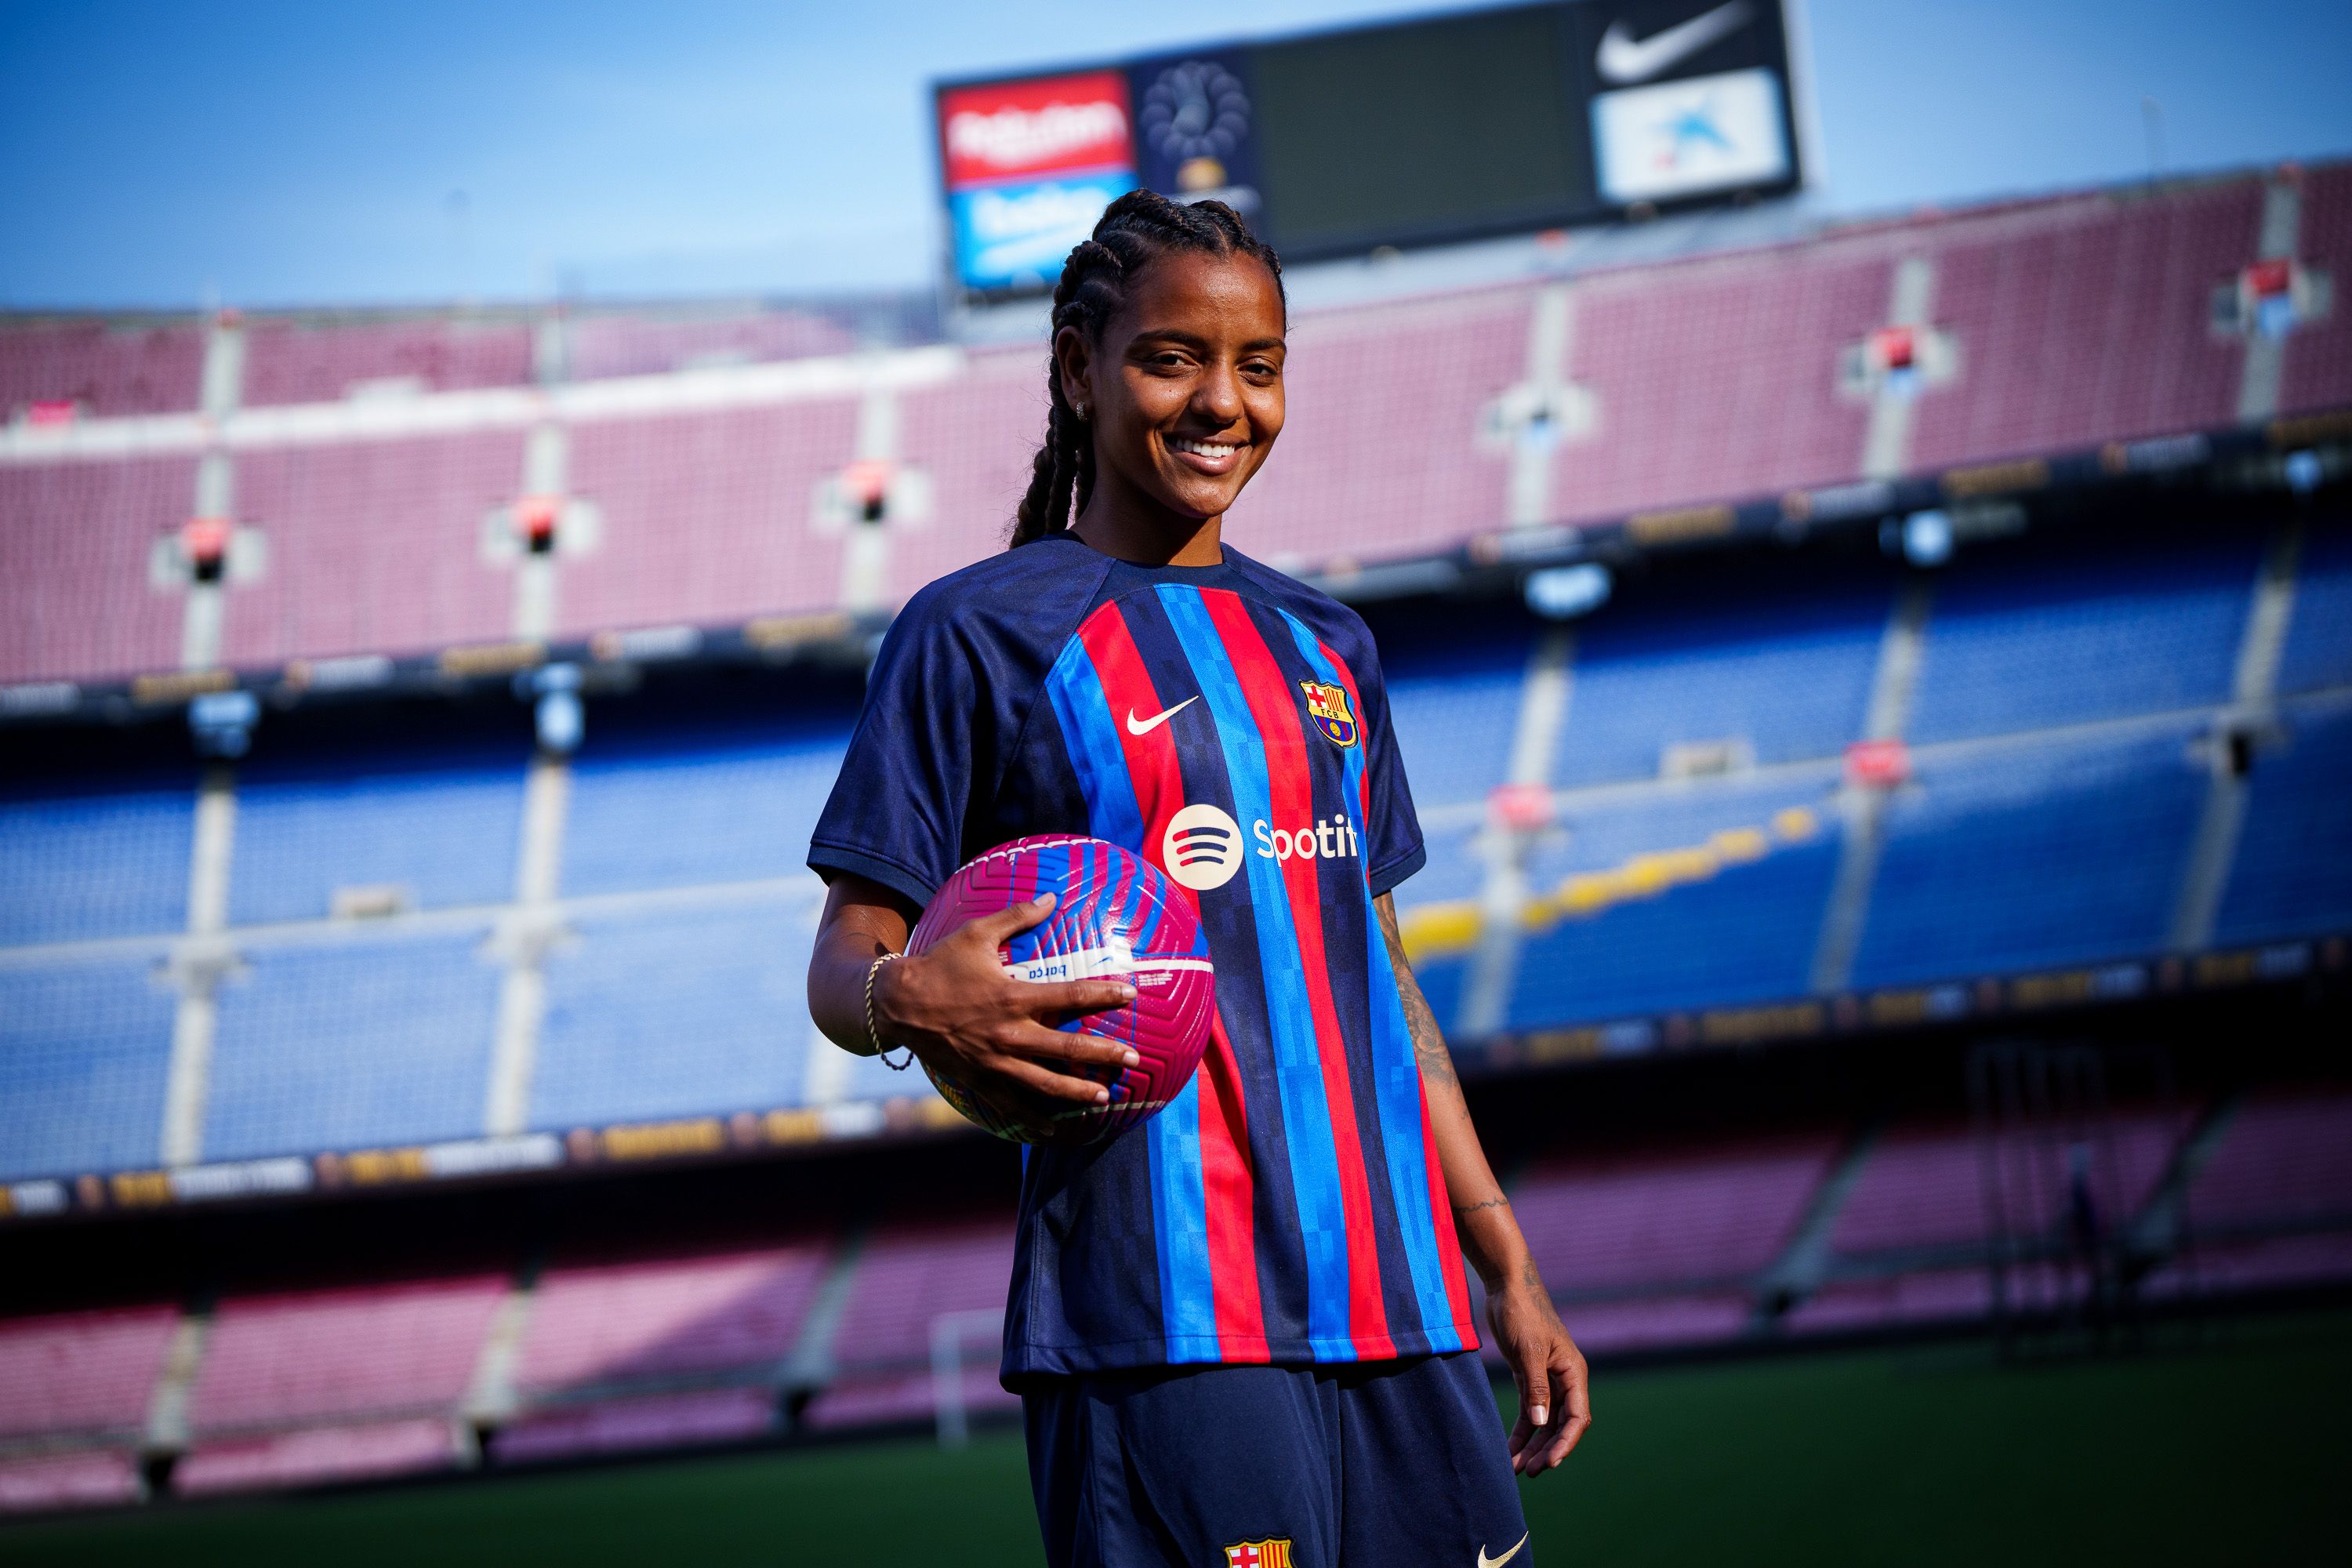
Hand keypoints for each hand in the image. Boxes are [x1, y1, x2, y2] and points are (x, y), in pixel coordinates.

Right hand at [875, 893, 1137, 1132]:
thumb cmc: (940, 965)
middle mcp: (1009, 1034)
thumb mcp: (976, 933)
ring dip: (1078, 1091)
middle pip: (1067, 1049)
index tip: (1130, 994)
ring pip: (1045, 1083)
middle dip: (1104, 1054)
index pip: (1069, 997)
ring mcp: (994, 1062)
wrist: (897, 1003)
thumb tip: (1051, 896)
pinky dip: (1033, 1118)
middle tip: (1134, 1059)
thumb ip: (1017, 916)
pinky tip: (1054, 1129)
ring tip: (1105, 1097)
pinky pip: (1011, 1103)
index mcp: (1013, 997)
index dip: (1103, 995)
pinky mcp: (979, 1079)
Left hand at [1489, 1261, 1590, 1476]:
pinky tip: (1510, 1449)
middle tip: (1528, 1472)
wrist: (1507, 1286)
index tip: (1549, 1463)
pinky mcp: (1528, 1377)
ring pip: (1544, 1422)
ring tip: (1516, 1468)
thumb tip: (1541, 1425)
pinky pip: (1529, 1412)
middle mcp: (1564, 1380)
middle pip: (1561, 1425)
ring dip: (1532, 1445)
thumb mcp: (1529, 1351)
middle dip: (1546, 1450)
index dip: (1565, 1442)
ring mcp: (1547, 1380)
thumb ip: (1536, 1388)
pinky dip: (1522, 1431)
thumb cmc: (1523, 1313)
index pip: (1577, 1417)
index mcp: (1574, 1373)